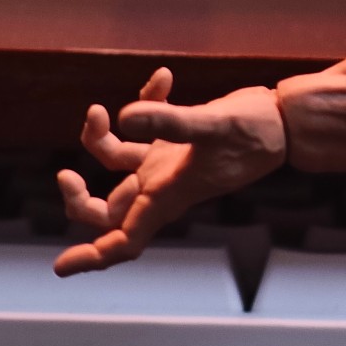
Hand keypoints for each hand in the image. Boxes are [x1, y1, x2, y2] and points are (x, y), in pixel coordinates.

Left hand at [54, 68, 286, 275]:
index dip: (92, 257)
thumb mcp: (211, 124)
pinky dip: (146, 102)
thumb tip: (120, 116)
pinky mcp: (175, 140)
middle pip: (109, 210)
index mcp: (168, 195)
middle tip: (64, 175)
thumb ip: (168, 120)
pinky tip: (163, 78)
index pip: (126, 239)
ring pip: (115, 163)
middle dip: (79, 199)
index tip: (61, 267)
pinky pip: (144, 126)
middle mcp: (162, 185)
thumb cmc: (255, 130)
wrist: (285, 119)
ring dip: (97, 139)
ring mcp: (167, 163)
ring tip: (99, 109)